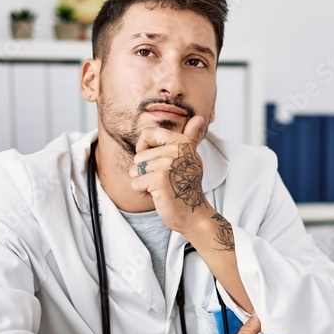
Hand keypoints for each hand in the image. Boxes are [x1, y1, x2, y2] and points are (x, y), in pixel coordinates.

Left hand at [129, 115, 211, 233]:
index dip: (144, 149)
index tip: (156, 161)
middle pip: (139, 156)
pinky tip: (158, 195)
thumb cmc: (186, 187)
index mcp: (182, 142)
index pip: (147, 133)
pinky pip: (135, 183)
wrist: (193, 214)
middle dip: (145, 173)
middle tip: (164, 181)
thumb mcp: (189, 159)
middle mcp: (176, 150)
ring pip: (135, 170)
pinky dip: (143, 192)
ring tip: (161, 187)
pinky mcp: (159, 179)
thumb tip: (198, 118)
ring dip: (144, 183)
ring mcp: (168, 164)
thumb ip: (190, 138)